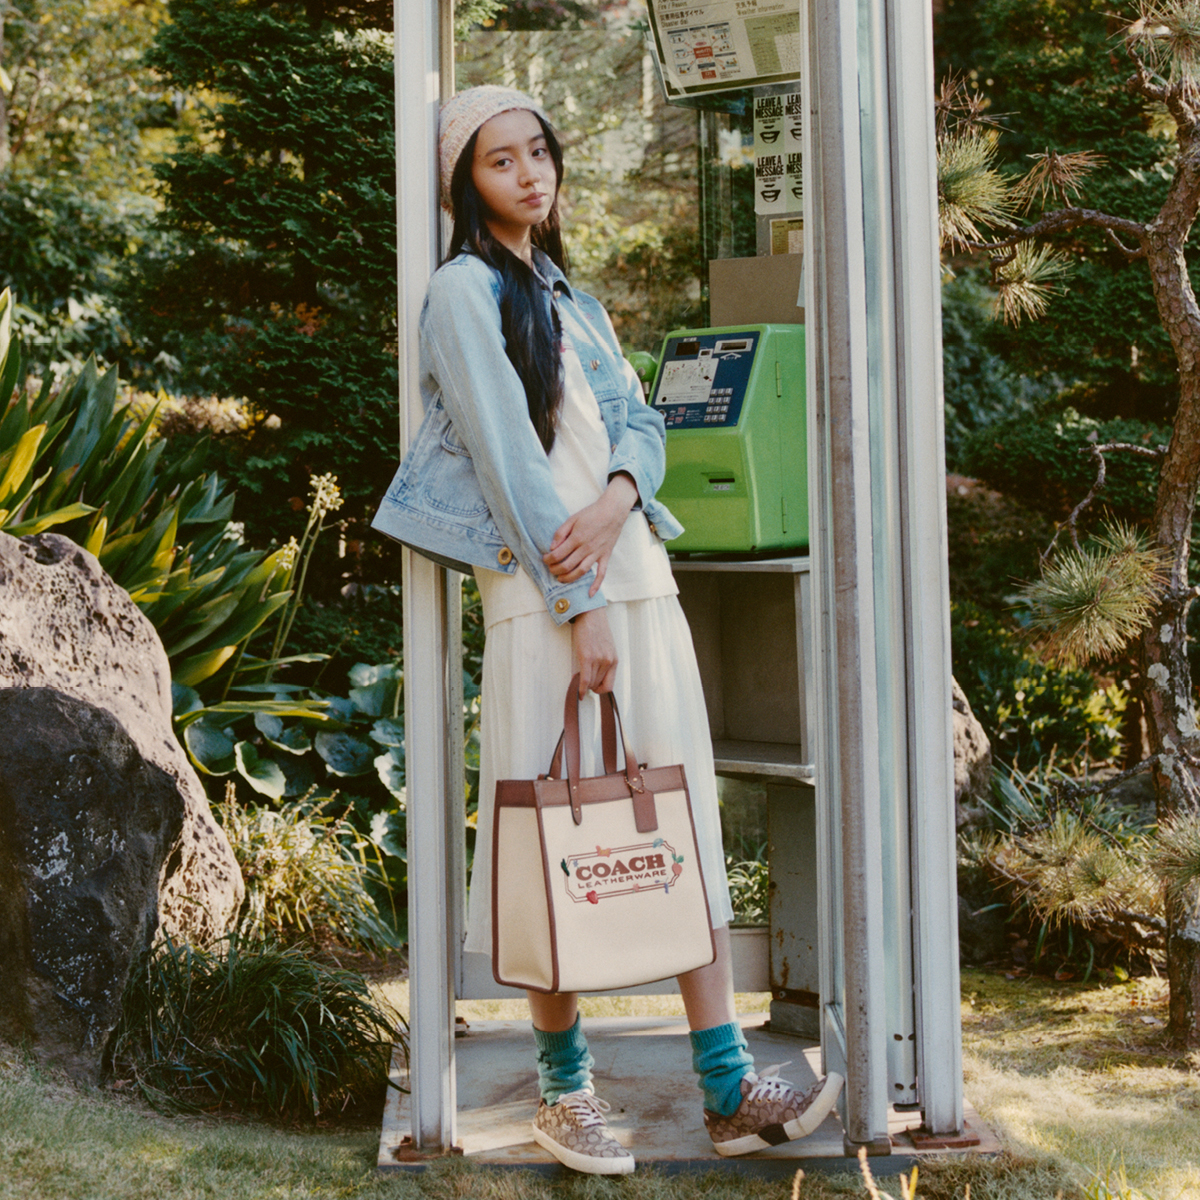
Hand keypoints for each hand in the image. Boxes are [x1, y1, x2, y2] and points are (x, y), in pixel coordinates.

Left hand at [544, 474, 638, 596]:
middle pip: (567, 565)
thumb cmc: (591, 513)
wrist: (612, 511)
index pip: (558, 554)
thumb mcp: (572, 518)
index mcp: (577, 538)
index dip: (548, 559)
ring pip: (581, 572)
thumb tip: (552, 547)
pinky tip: (589, 593)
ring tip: (561, 579)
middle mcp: (586, 548)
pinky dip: (596, 585)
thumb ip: (561, 533)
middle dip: (555, 569)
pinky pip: (601, 574)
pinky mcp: (605, 556)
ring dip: (569, 578)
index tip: (544, 558)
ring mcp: (597, 554)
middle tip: (550, 569)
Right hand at [571, 608, 616, 695]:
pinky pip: (584, 679)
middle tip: (582, 681)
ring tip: (578, 679)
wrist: (590, 614)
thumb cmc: (596, 629)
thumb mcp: (606, 647)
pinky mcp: (587, 657)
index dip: (600, 690)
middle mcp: (608, 661)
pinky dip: (580, 688)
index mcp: (614, 660)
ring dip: (584, 685)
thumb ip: (604, 662)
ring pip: (590, 683)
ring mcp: (598, 660)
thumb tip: (596, 677)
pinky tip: (578, 693)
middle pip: (598, 685)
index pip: (609, 686)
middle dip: (589, 686)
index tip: (592, 688)